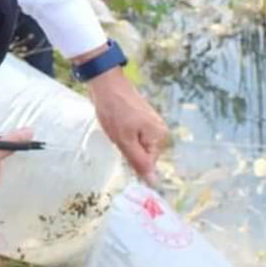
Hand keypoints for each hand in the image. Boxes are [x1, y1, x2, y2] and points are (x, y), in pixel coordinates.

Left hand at [86, 67, 170, 183]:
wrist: (106, 84)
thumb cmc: (115, 111)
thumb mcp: (125, 141)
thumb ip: (139, 162)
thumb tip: (154, 183)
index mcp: (159, 136)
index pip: (147, 162)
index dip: (131, 158)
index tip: (120, 146)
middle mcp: (159, 130)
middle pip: (142, 153)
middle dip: (127, 149)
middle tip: (117, 136)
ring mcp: (150, 123)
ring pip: (135, 144)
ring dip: (123, 141)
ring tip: (115, 128)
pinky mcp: (141, 118)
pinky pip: (132, 135)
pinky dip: (122, 134)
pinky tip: (115, 124)